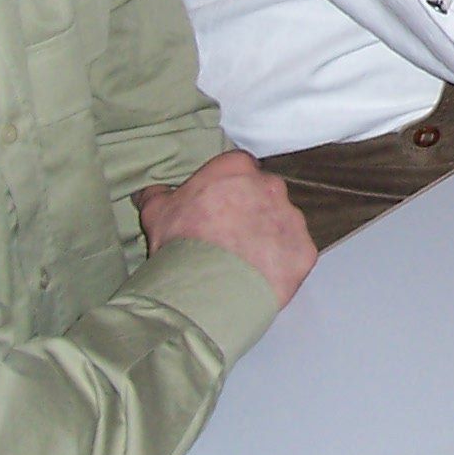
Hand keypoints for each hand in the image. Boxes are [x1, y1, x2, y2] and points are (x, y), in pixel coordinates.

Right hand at [135, 152, 315, 305]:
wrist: (208, 286)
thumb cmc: (181, 242)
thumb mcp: (157, 213)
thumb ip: (157, 196)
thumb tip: (149, 191)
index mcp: (237, 168)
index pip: (238, 168)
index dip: (227, 188)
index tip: (216, 207)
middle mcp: (271, 186)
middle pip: (265, 193)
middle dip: (251, 210)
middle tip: (230, 236)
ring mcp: (292, 218)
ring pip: (282, 222)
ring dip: (268, 236)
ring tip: (244, 262)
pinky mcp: (305, 250)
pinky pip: (295, 253)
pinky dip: (282, 263)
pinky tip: (261, 277)